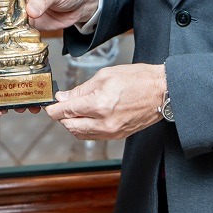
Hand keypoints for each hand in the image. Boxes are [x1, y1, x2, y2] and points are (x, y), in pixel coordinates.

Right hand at [10, 0, 98, 30]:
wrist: (80, 3)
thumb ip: (42, 0)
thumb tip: (30, 11)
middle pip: (0, 3)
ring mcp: (22, 8)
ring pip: (7, 17)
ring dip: (6, 25)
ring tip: (6, 29)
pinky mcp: (28, 21)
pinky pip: (18, 28)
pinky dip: (16, 33)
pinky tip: (16, 34)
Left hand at [45, 64, 165, 139]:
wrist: (162, 91)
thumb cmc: (138, 79)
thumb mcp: (105, 76)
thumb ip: (82, 89)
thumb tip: (65, 97)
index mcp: (100, 105)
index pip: (67, 112)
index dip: (54, 109)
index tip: (50, 106)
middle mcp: (104, 123)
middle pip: (70, 126)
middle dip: (62, 117)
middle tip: (60, 106)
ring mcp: (112, 132)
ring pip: (81, 134)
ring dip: (72, 123)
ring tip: (74, 110)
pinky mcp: (118, 135)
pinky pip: (94, 136)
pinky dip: (85, 128)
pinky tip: (87, 117)